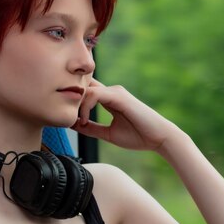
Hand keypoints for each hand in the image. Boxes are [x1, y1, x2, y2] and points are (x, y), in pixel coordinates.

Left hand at [72, 78, 186, 151]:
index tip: (66, 117)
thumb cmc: (138, 136)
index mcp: (109, 98)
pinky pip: (94, 94)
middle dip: (71, 98)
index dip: (73, 100)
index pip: (86, 91)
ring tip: (75, 121)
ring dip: (76, 104)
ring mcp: (115, 92)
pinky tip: (83, 120)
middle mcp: (111, 91)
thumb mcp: (108, 133)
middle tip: (64, 115)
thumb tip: (72, 126)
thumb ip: (91, 128)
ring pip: (86, 88)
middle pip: (83, 85)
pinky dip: (85, 106)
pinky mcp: (119, 96)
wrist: (159, 138)